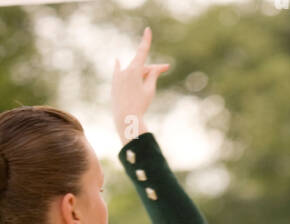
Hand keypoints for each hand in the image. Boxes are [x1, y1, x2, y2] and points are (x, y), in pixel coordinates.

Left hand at [112, 27, 170, 145]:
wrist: (125, 119)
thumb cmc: (140, 105)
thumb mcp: (150, 90)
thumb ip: (152, 76)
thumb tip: (153, 68)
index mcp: (134, 70)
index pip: (142, 51)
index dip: (145, 40)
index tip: (147, 30)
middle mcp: (125, 70)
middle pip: (141, 66)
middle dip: (152, 68)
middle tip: (165, 68)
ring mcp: (118, 77)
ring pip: (133, 72)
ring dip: (142, 76)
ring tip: (149, 83)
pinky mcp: (114, 84)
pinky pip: (119, 73)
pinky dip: (120, 68)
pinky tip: (117, 60)